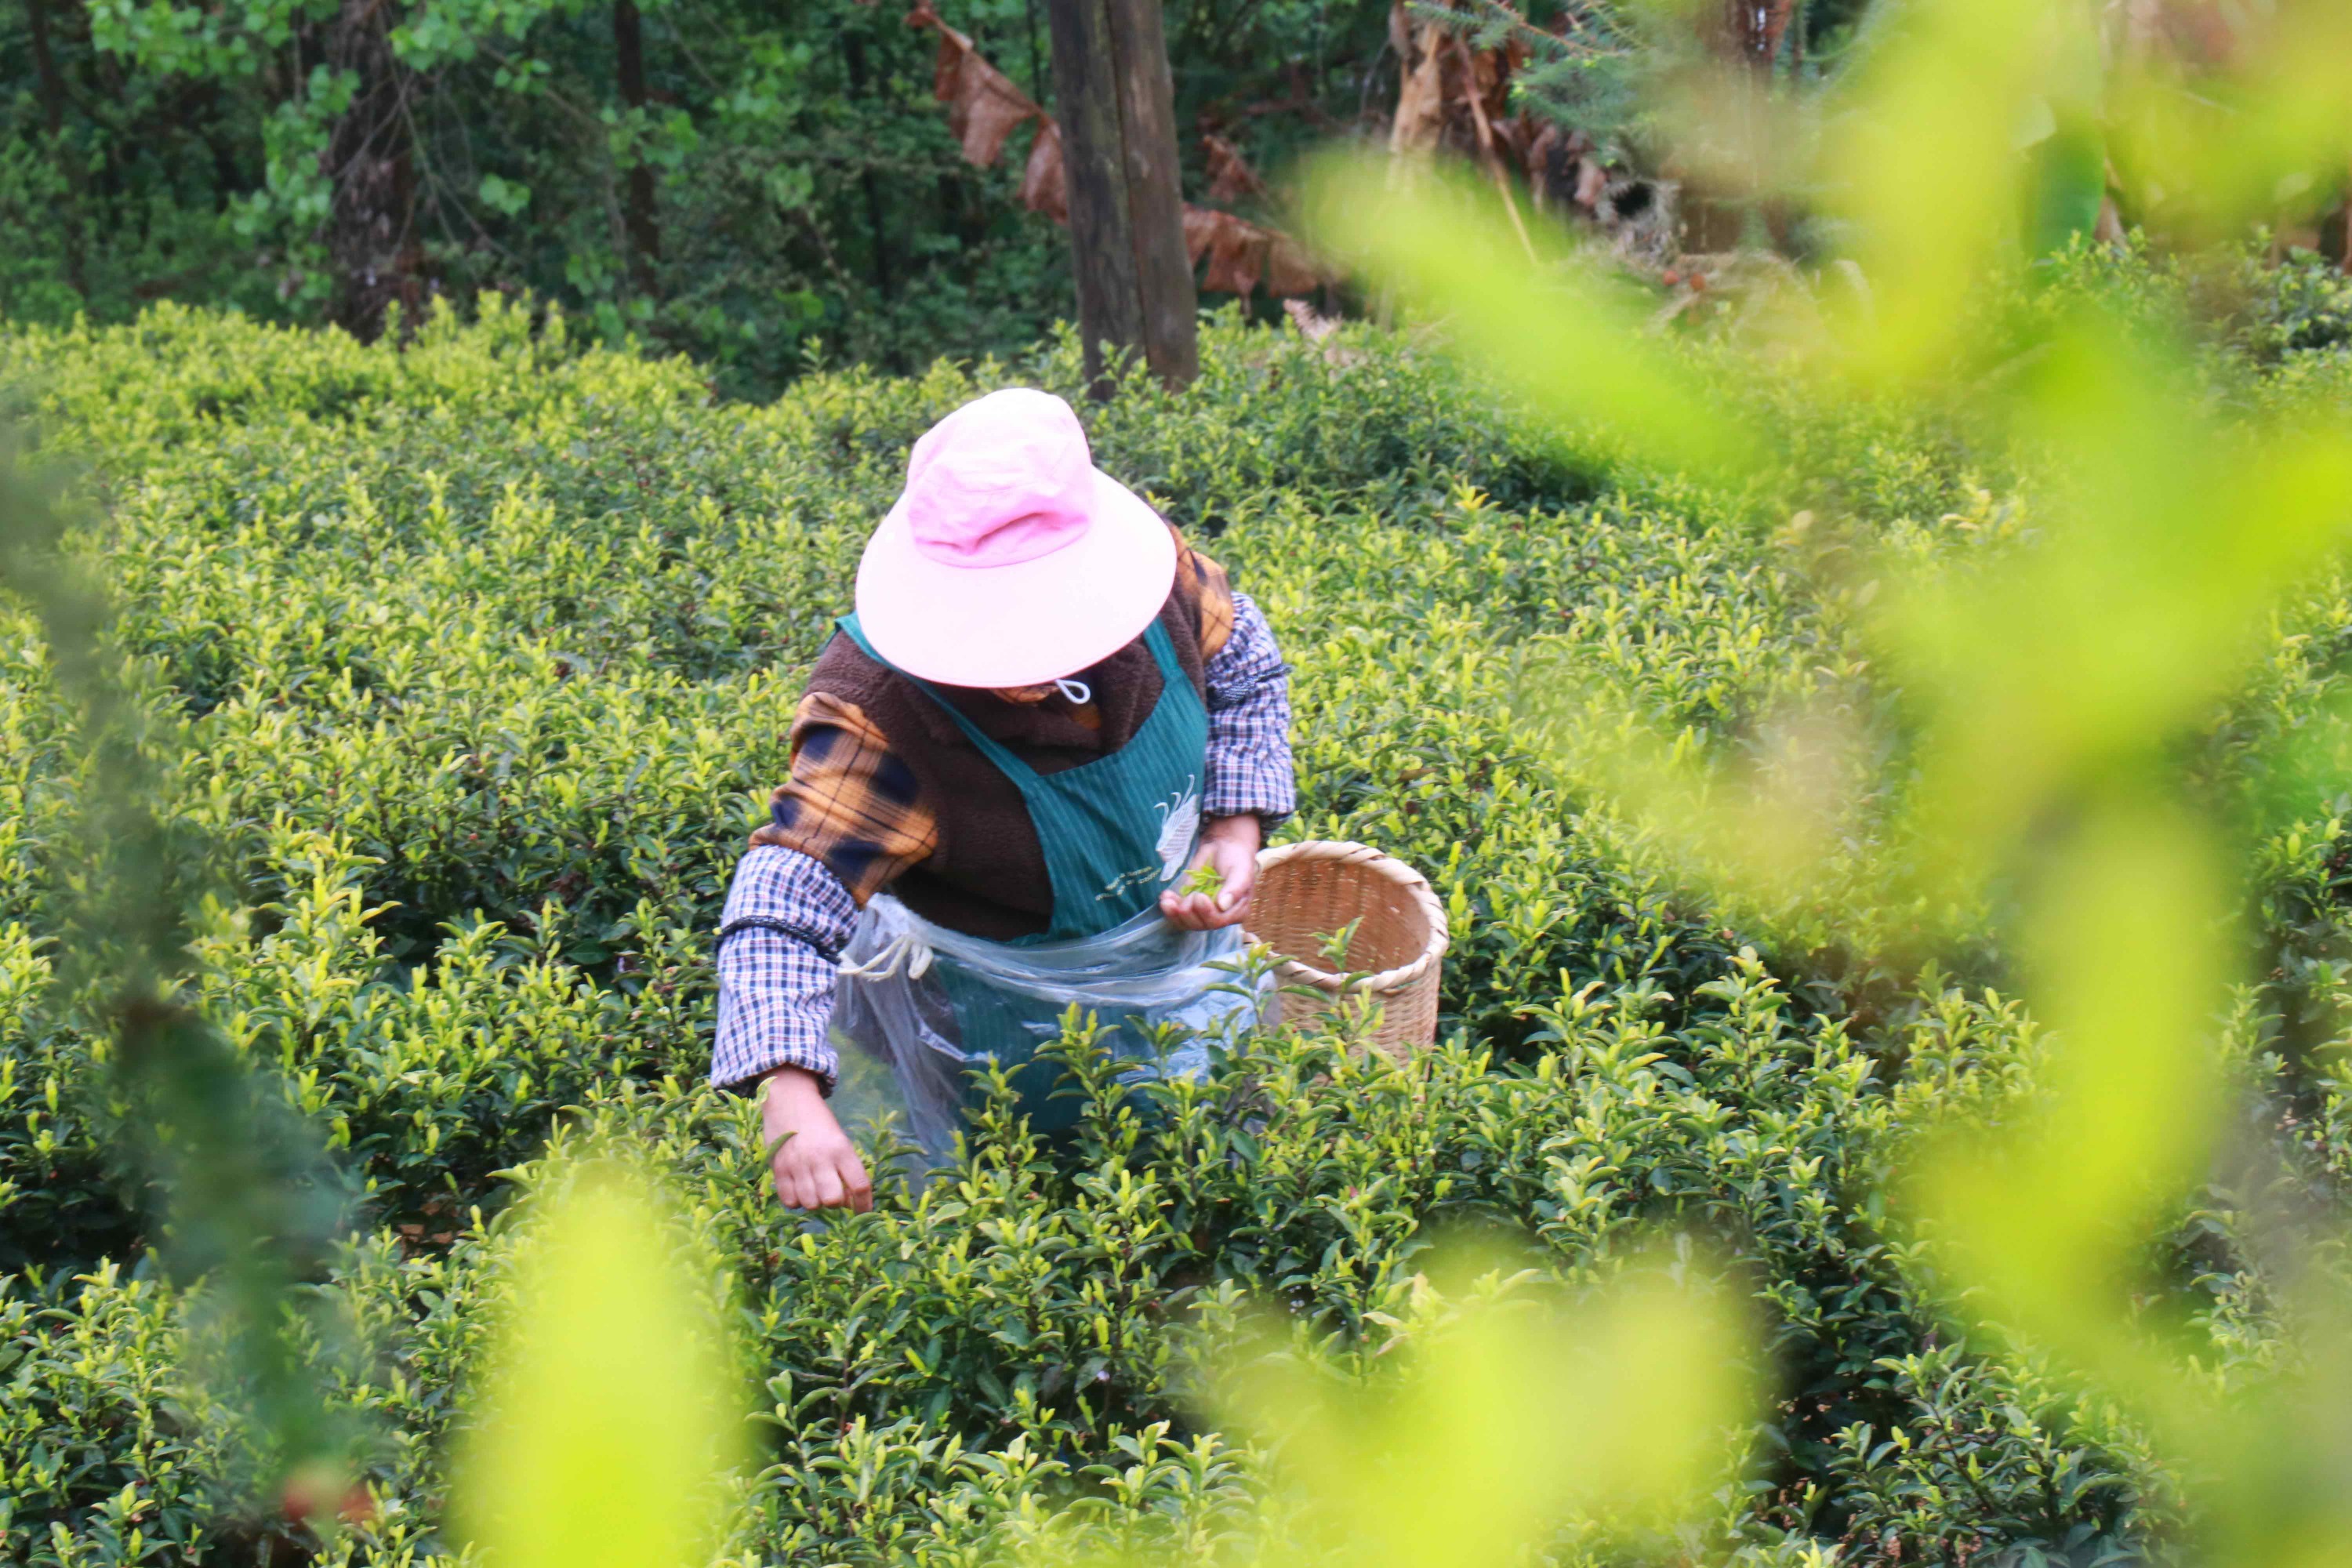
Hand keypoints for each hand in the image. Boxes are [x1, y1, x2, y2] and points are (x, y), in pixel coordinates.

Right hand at [760, 1066, 872, 1211]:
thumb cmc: (819, 1123)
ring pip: (811, 1204)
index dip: (864, 1205)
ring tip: (814, 1189)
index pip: (860, 1186)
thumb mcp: (839, 1140)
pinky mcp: (778, 1168)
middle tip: (832, 1193)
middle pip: (833, 1200)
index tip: (863, 1212)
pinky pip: (790, 1201)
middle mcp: (820, 1158)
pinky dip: (796, 1201)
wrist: (789, 1100)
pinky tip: (799, 1189)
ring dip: (815, 1202)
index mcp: (841, 1149)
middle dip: (835, 1203)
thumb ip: (846, 1168)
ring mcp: (797, 1164)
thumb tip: (851, 1203)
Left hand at [1160, 814, 1261, 930]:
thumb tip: (1222, 905)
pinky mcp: (1189, 906)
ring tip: (1167, 899)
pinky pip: (1177, 915)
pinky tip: (1165, 897)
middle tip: (1188, 895)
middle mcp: (1220, 916)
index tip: (1199, 896)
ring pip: (1187, 922)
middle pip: (1201, 924)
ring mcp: (1203, 912)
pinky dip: (1169, 908)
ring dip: (1175, 912)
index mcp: (1236, 911)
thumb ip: (1235, 888)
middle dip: (1190, 912)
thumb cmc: (1236, 859)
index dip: (1207, 913)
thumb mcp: (1241, 871)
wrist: (1223, 847)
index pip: (1220, 921)